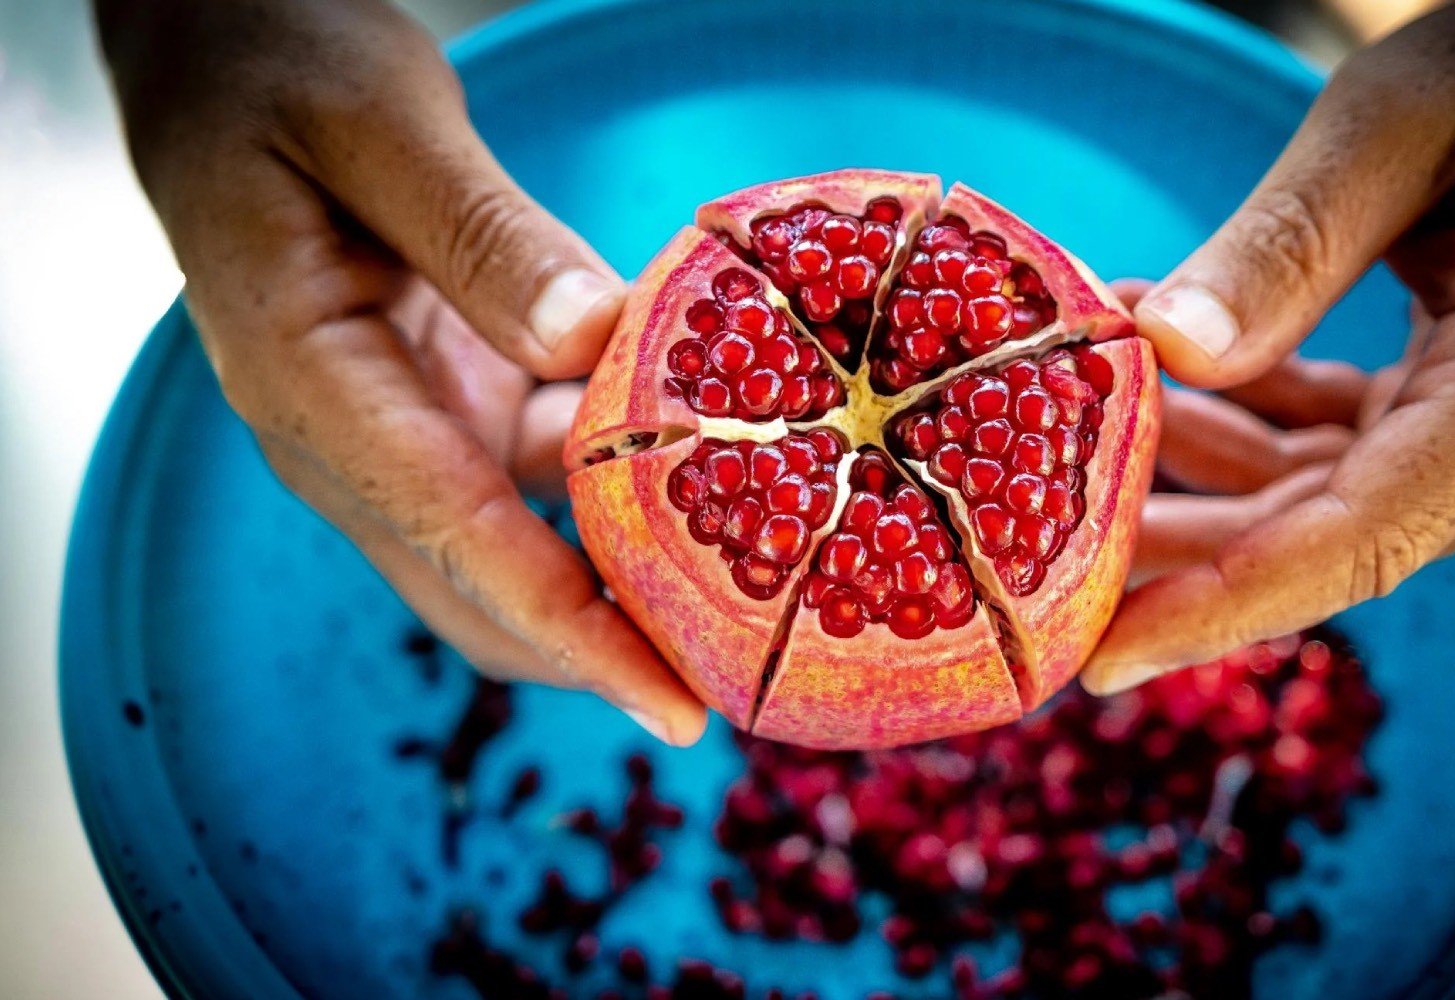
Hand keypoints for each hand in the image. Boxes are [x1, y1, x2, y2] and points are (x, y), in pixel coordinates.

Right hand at [98, 0, 707, 743]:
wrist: (219, 58)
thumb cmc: (275, 70)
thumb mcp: (378, 122)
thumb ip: (481, 237)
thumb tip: (598, 340)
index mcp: (309, 384)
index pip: (454, 537)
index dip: (572, 633)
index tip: (674, 707)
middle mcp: (347, 435)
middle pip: (483, 586)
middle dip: (606, 648)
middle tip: (743, 673)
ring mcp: (397, 425)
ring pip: (521, 542)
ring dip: (624, 572)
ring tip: (755, 589)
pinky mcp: (445, 399)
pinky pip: (541, 470)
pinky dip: (621, 477)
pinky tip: (715, 459)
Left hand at [1084, 0, 1454, 692]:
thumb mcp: (1397, 122)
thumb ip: (1287, 243)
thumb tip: (1168, 353)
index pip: (1366, 537)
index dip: (1224, 605)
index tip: (1104, 656)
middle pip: (1320, 540)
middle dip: (1169, 546)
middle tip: (1025, 551)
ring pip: (1309, 506)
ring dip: (1186, 470)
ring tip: (1063, 425)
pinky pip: (1329, 458)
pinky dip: (1237, 419)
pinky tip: (1149, 374)